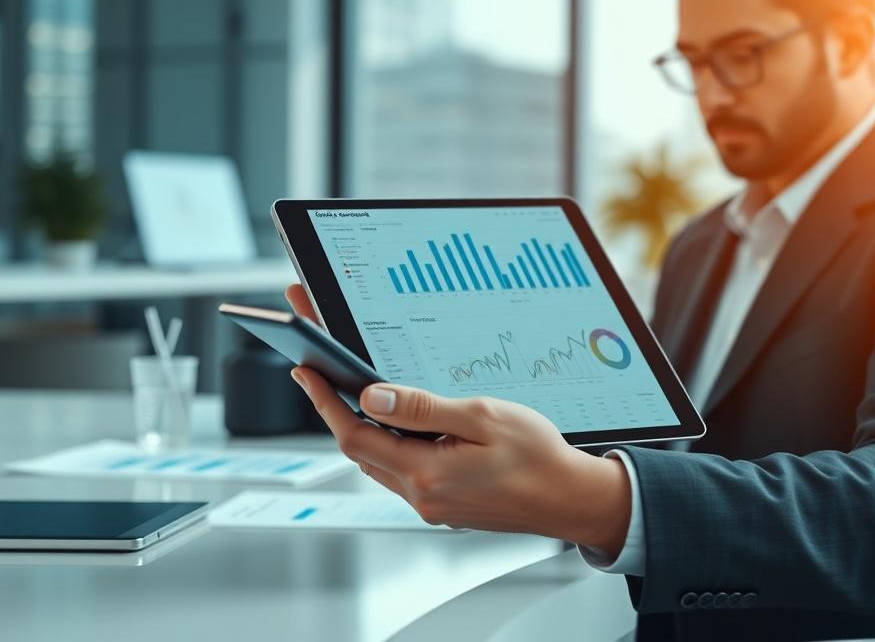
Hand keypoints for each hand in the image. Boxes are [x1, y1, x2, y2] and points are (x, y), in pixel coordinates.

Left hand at [283, 284, 631, 553]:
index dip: (323, 401)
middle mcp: (421, 496)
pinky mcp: (442, 502)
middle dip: (335, 408)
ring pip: (378, 460)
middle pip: (360, 449)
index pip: (354, 436)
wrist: (570, 497)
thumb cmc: (537, 456)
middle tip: (320, 369)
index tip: (304, 370)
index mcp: (426, 475)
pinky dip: (388, 441)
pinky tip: (395, 420)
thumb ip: (423, 408)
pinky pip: (401, 469)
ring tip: (349, 388)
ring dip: (360, 426)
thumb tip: (372, 396)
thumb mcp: (481, 417)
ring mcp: (431, 503)